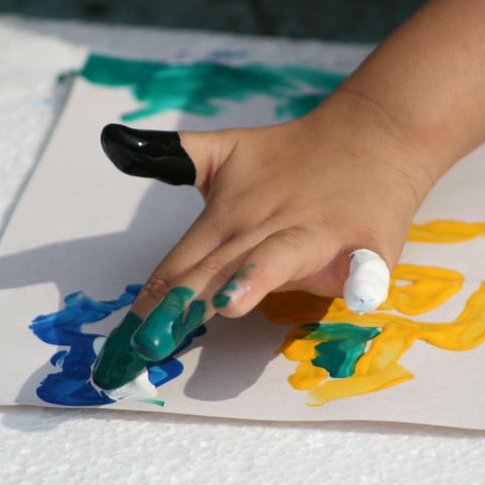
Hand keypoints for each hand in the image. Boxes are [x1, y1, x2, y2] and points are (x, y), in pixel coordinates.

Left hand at [91, 91, 441, 391]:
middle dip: (180, 306)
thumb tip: (112, 144)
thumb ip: (176, 157)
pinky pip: (364, 264)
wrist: (373, 135)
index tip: (119, 349)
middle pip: (214, 270)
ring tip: (230, 302)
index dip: (147, 306)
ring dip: (254, 279)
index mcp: (228, 215)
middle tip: (145, 345)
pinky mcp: (365, 243)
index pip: (178, 266)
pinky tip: (361, 290)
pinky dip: (363, 276)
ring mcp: (315, 234)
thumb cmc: (294, 156)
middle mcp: (263, 226)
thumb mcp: (228, 149)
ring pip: (278, 258)